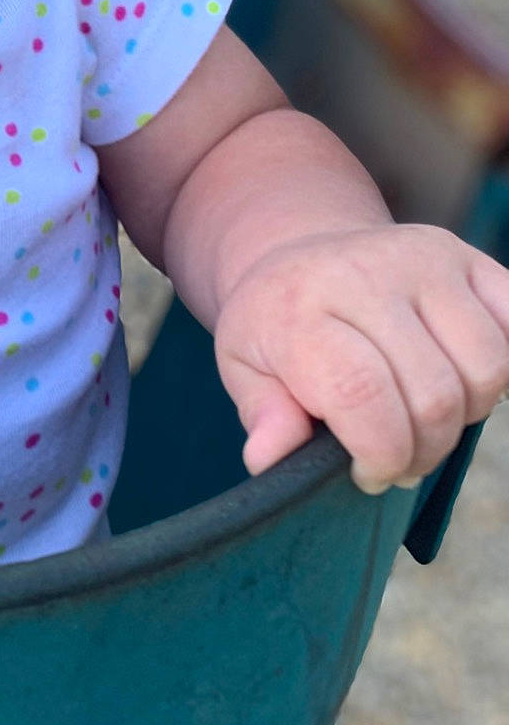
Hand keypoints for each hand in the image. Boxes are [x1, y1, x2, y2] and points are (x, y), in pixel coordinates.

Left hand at [214, 224, 508, 492]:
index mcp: (300, 309)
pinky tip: (462, 381)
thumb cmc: (277, 323)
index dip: (380, 453)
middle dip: (423, 450)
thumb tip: (270, 457)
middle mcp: (364, 275)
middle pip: (433, 395)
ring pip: (486, 369)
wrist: (301, 250)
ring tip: (425, 417)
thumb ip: (262, 413)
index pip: (362, 393)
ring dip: (465, 415)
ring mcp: (423, 260)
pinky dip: (504, 371)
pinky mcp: (466, 257)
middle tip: (398, 457)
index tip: (368, 473)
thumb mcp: (242, 365)